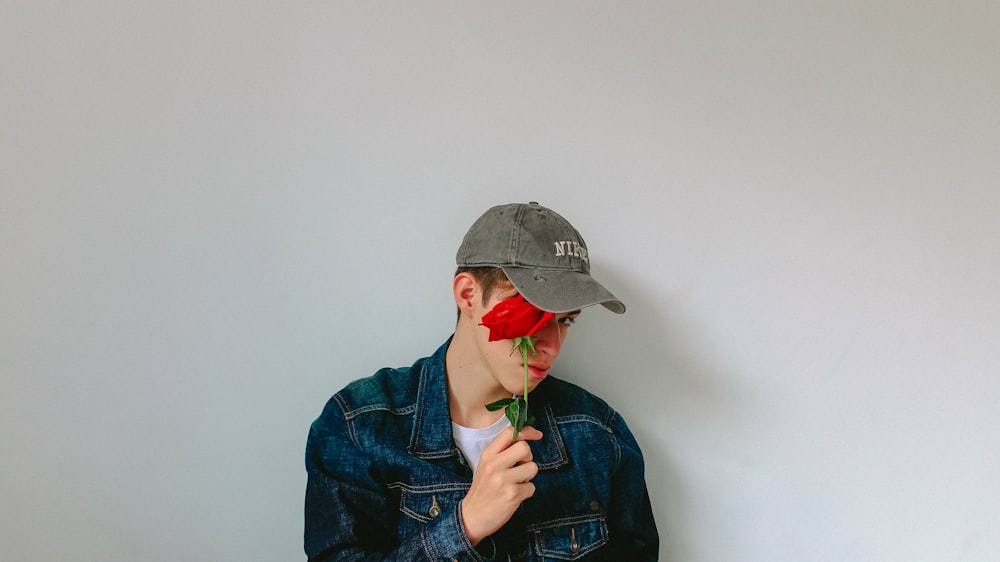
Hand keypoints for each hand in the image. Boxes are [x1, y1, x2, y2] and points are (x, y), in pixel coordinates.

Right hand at [460, 425, 542, 544]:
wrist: (472, 517)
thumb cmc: (483, 490)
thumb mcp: (486, 466)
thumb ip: (502, 452)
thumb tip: (525, 438)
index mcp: (488, 455)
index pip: (509, 433)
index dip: (527, 431)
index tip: (536, 435)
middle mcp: (494, 465)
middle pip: (524, 448)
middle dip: (528, 458)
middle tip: (520, 467)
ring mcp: (503, 480)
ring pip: (532, 467)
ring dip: (528, 477)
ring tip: (516, 483)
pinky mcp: (512, 495)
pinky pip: (531, 487)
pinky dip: (526, 492)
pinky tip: (514, 496)